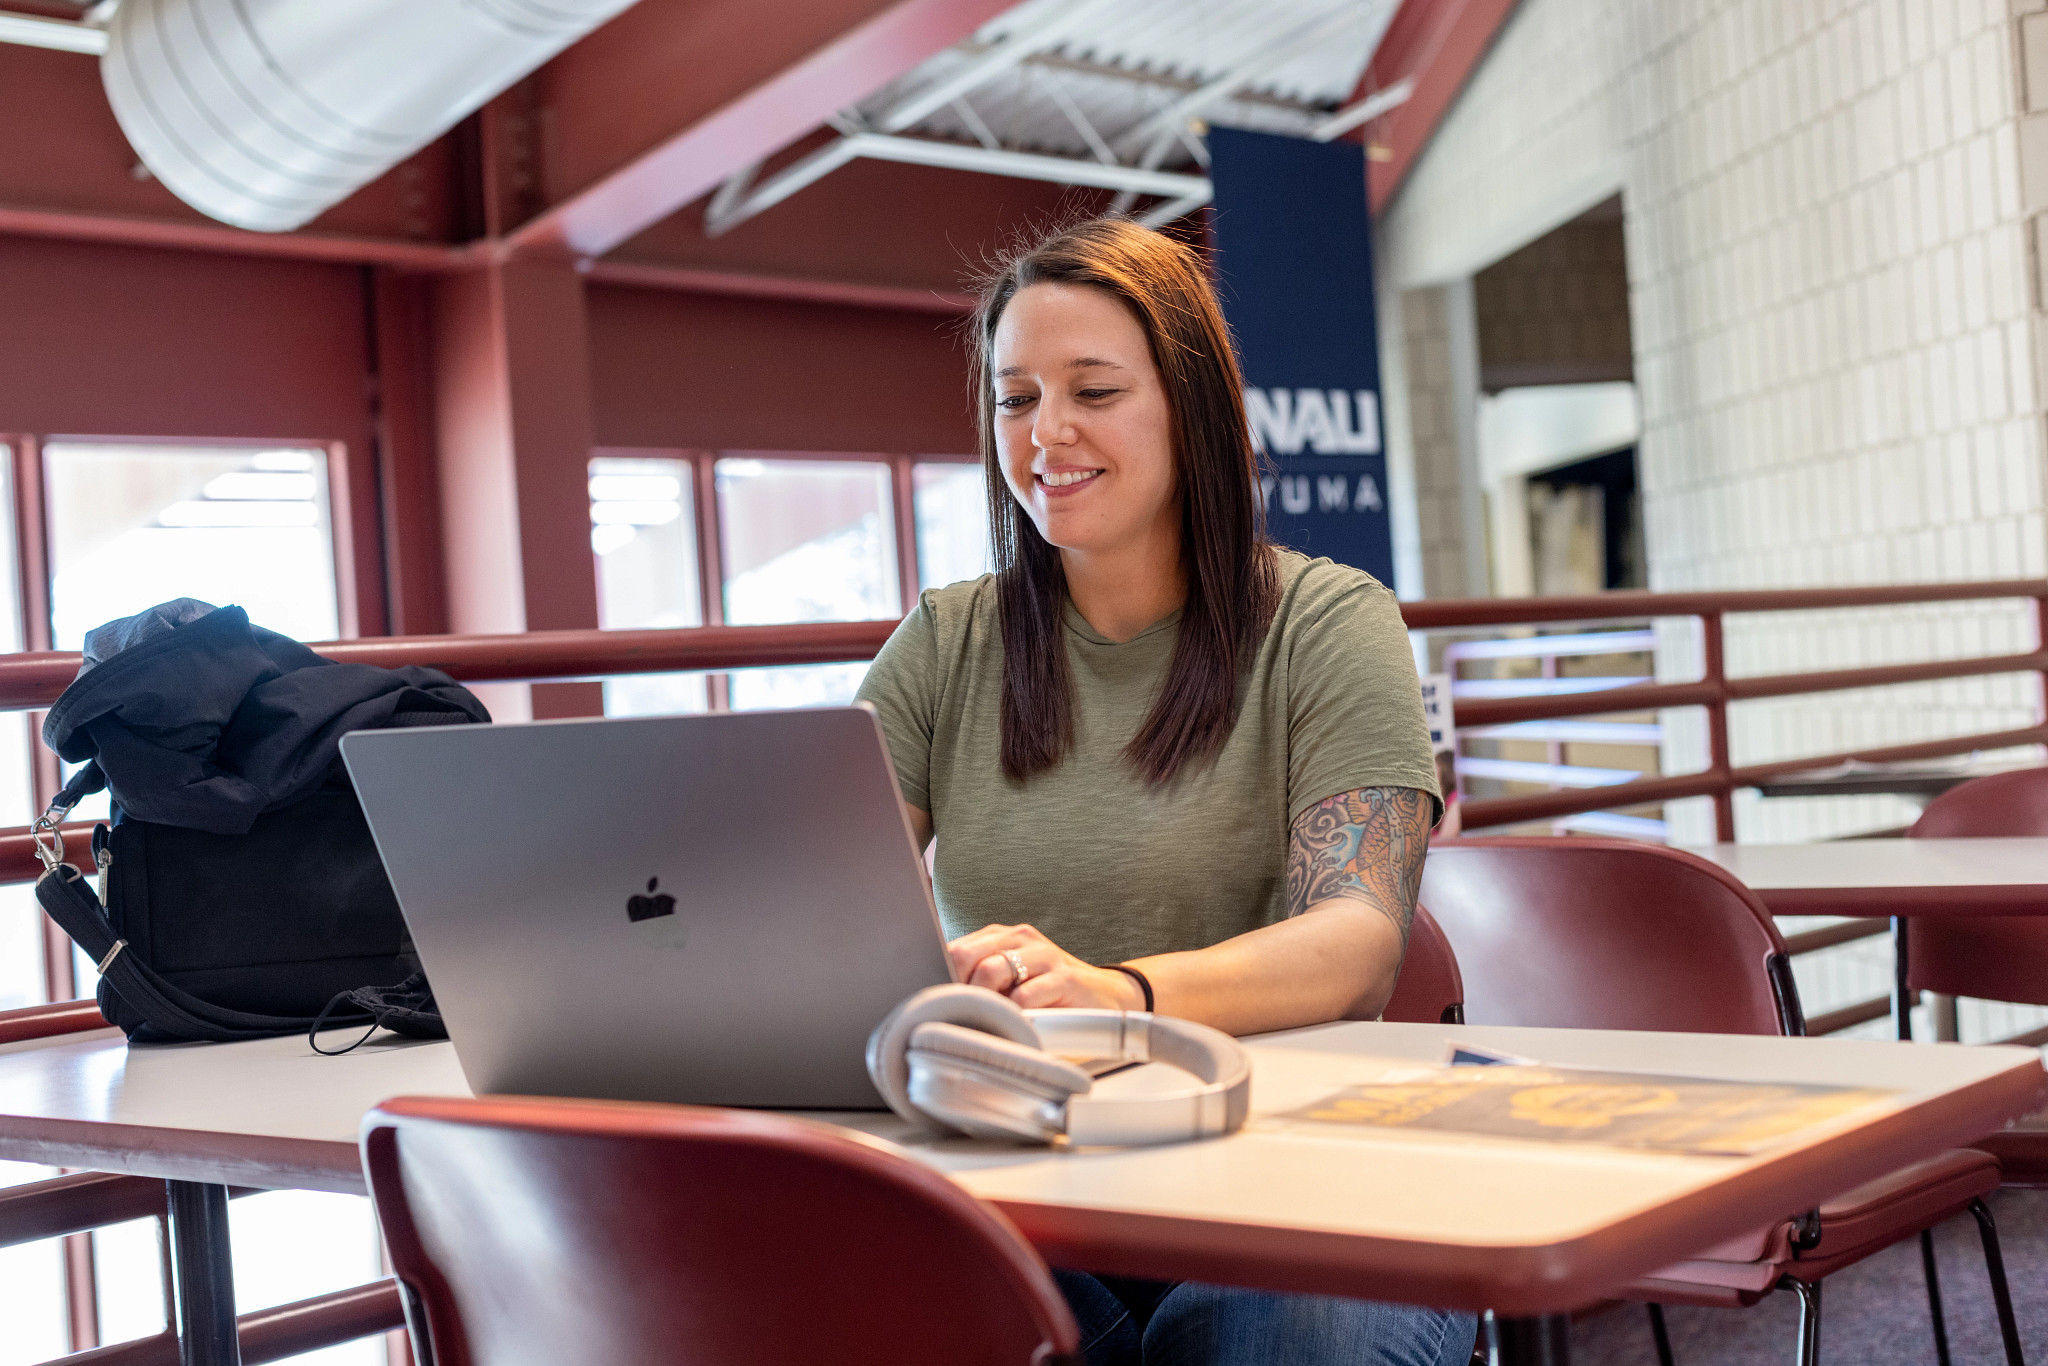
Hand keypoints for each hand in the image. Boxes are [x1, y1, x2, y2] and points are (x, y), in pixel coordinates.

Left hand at [946, 923, 1145, 1009]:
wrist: (1106, 997)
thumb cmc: (1049, 993)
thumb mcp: (1009, 982)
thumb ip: (978, 982)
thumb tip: (936, 1001)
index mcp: (1000, 937)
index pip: (953, 948)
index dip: (941, 976)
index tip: (940, 1004)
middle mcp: (1019, 938)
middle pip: (965, 955)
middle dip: (959, 988)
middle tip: (967, 1014)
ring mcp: (1043, 955)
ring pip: (991, 970)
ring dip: (985, 1002)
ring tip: (993, 1020)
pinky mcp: (1064, 977)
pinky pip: (1025, 996)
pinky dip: (1014, 1015)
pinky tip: (1019, 1024)